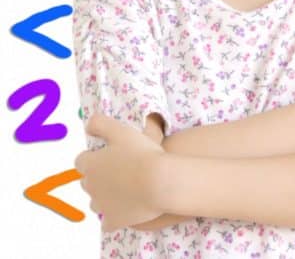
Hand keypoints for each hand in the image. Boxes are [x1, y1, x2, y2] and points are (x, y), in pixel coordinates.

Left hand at [74, 114, 166, 231]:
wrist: (160, 182)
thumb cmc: (143, 154)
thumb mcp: (121, 131)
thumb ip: (100, 124)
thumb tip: (88, 124)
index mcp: (90, 164)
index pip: (82, 160)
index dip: (96, 157)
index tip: (111, 156)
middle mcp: (90, 186)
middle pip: (89, 182)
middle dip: (101, 177)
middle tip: (123, 170)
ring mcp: (101, 206)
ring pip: (97, 202)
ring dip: (107, 196)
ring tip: (128, 189)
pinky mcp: (113, 220)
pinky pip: (108, 223)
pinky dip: (114, 217)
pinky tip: (125, 210)